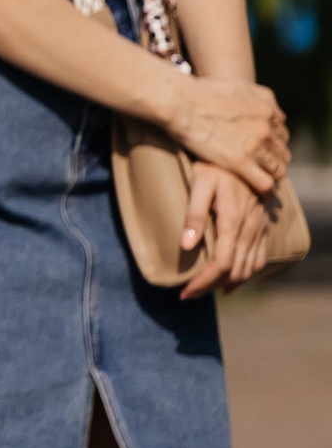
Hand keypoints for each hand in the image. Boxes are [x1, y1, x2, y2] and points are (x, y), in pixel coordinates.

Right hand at [167, 74, 290, 195]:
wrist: (179, 101)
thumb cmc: (202, 92)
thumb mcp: (239, 86)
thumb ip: (263, 98)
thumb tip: (278, 114)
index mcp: (266, 111)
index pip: (282, 134)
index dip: (273, 143)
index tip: (264, 150)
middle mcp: (265, 128)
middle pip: (282, 152)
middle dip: (274, 160)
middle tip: (261, 166)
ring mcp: (254, 146)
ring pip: (277, 169)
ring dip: (271, 175)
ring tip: (259, 178)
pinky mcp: (239, 162)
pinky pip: (265, 182)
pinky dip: (264, 187)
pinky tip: (255, 187)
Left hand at [178, 163, 274, 297]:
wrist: (245, 154)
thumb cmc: (215, 166)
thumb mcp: (199, 183)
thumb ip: (193, 213)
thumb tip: (185, 245)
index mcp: (233, 221)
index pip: (222, 263)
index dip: (204, 282)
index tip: (185, 292)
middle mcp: (250, 229)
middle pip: (235, 271)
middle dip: (211, 286)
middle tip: (189, 294)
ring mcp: (259, 229)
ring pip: (250, 268)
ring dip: (228, 283)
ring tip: (205, 289)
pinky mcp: (262, 227)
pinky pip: (259, 258)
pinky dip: (246, 274)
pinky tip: (231, 280)